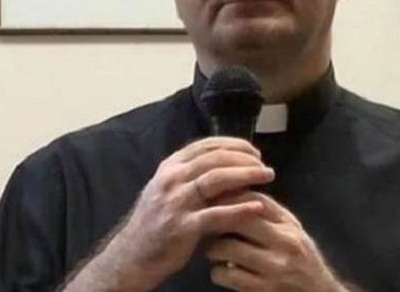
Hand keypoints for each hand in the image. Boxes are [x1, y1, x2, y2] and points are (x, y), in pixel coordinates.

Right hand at [78, 137, 274, 289]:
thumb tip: (225, 162)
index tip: (253, 151)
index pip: (206, 145)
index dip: (234, 144)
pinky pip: (217, 215)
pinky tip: (258, 207)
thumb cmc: (155, 222)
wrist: (132, 256)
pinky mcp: (182, 227)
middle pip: (215, 158)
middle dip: (245, 159)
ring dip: (246, 175)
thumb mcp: (167, 189)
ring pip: (217, 179)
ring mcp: (176, 202)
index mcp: (170, 167)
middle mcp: (172, 179)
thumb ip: (191, 175)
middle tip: (265, 165)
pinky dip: (240, 209)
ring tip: (267, 176)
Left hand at [204, 192, 347, 291]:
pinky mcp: (263, 290)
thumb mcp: (292, 230)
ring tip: (213, 249)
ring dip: (213, 248)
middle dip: (216, 219)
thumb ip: (268, 212)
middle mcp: (285, 242)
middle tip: (205, 222)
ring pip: (227, 247)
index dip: (228, 194)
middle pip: (239, 219)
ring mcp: (274, 267)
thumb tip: (234, 189)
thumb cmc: (300, 257)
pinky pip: (225, 274)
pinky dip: (217, 272)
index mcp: (289, 224)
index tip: (211, 196)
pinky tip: (222, 271)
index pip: (254, 198)